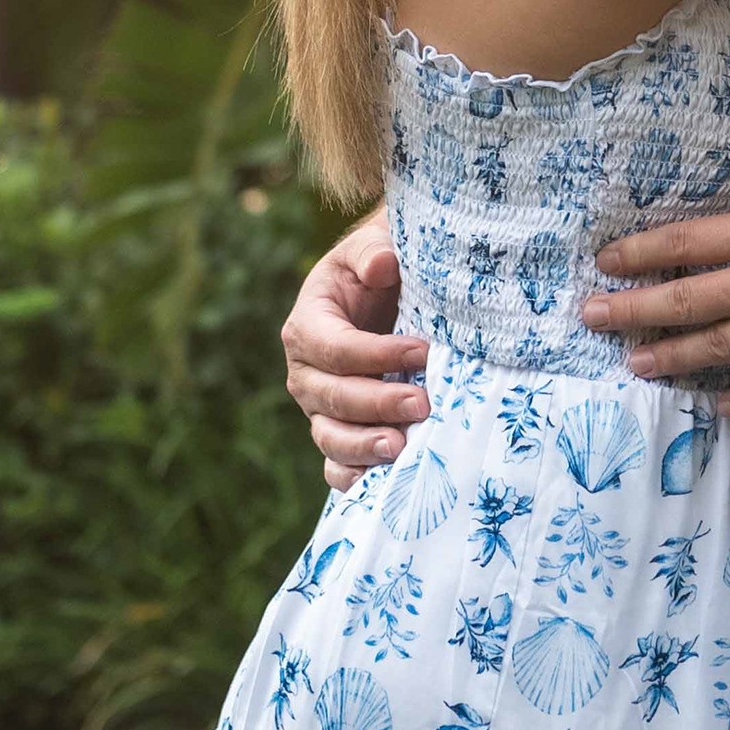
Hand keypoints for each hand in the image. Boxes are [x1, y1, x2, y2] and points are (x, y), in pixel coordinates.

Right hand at [281, 205, 431, 489]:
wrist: (387, 293)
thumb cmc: (381, 268)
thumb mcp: (374, 247)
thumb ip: (374, 252)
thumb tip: (381, 266)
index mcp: (308, 324)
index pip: (335, 347)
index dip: (376, 354)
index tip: (423, 351)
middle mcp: (306, 371)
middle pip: (332, 396)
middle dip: (378, 403)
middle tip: (423, 404)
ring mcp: (319, 407)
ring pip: (330, 436)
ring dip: (364, 446)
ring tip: (402, 449)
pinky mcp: (337, 431)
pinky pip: (335, 463)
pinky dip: (354, 476)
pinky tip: (382, 482)